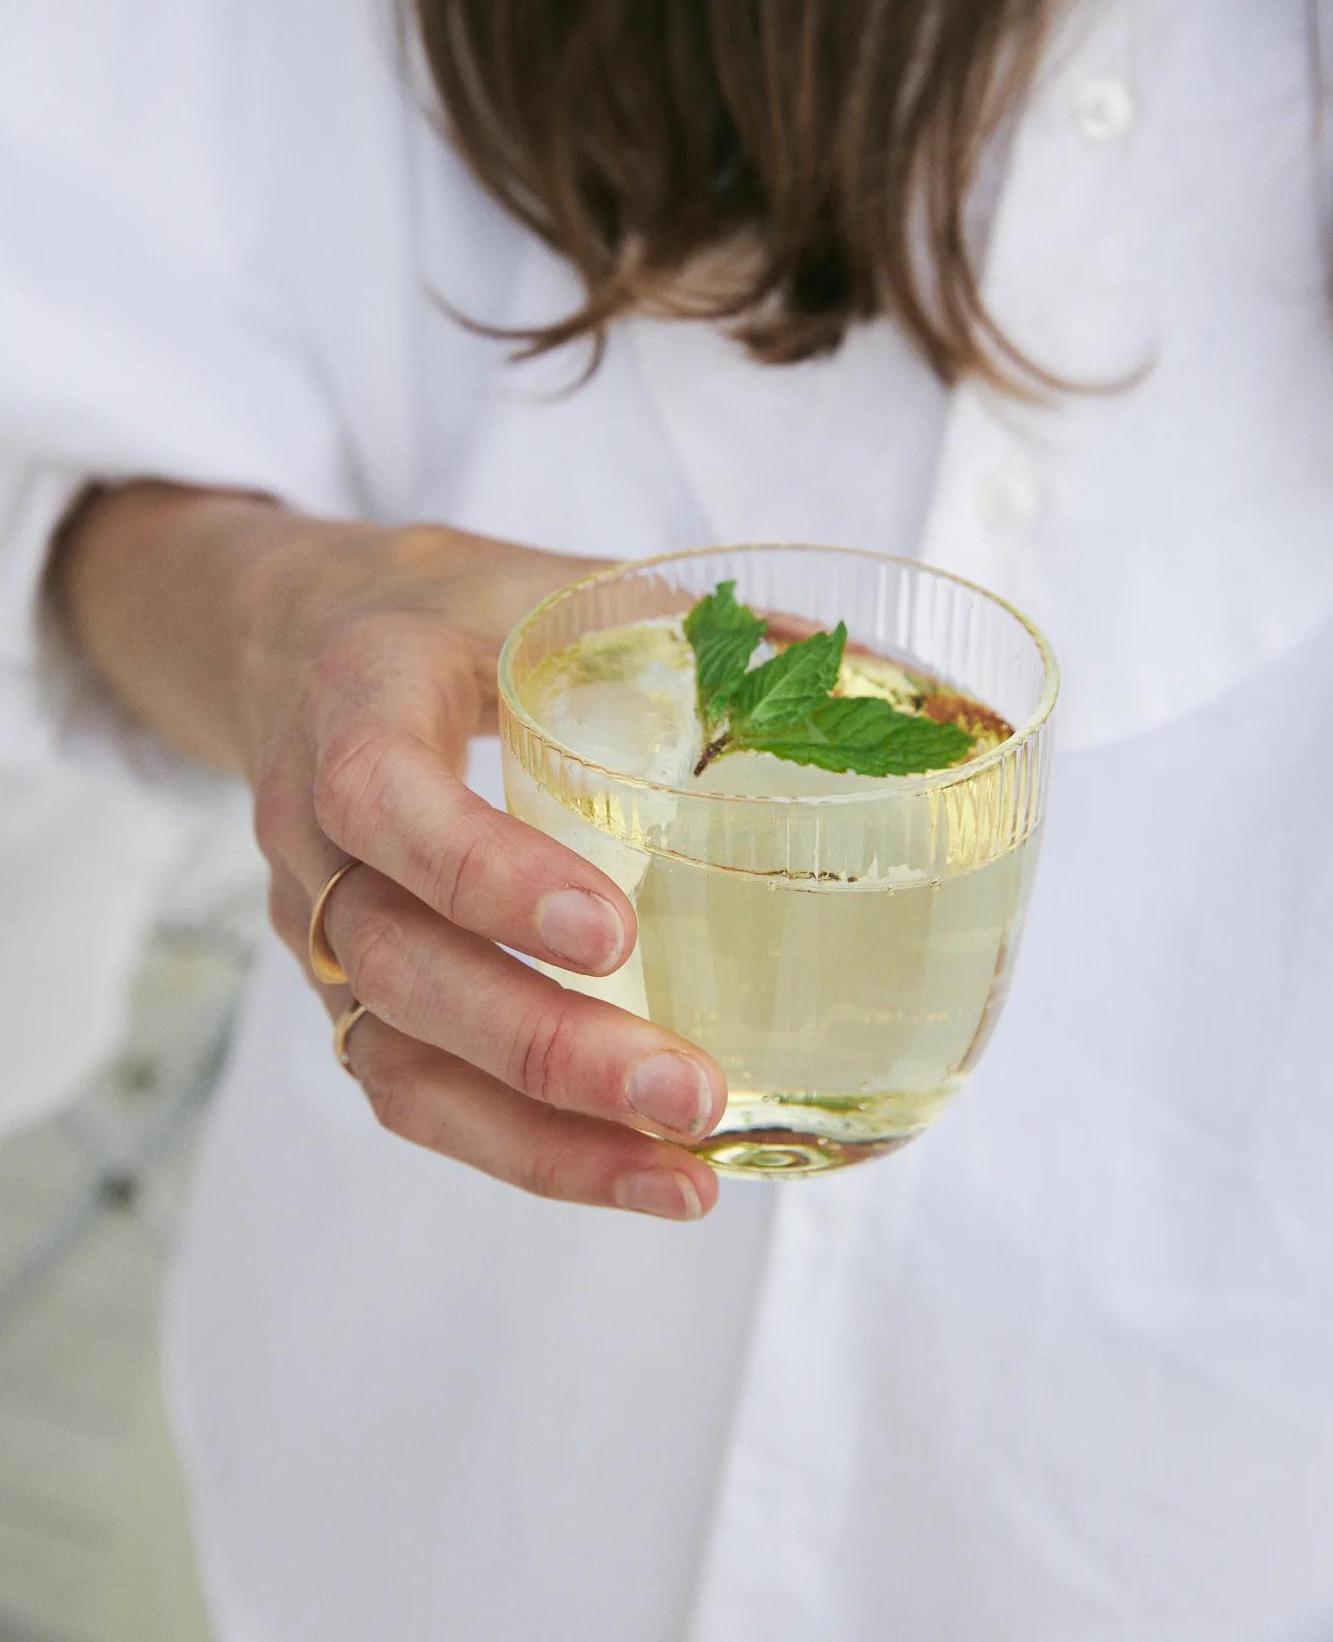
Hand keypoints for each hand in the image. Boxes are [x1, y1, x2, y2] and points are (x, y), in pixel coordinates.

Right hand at [238, 519, 724, 1220]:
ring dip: (539, 1136)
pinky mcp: (353, 995)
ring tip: (683, 1173)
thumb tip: (900, 681)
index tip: (613, 931)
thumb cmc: (462, 616)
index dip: (484, 874)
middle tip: (688, 1090)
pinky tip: (641, 1173)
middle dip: (541, 1046)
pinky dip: (525, 1152)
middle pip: (395, 964)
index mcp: (359, 698)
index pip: (381, 796)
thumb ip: (700, 632)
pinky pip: (414, 1096)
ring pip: (395, 1060)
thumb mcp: (558, 584)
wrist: (317, 646)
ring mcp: (319, 926)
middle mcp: (313, 829)